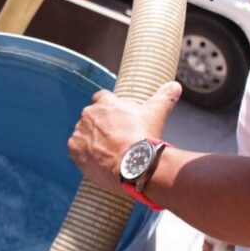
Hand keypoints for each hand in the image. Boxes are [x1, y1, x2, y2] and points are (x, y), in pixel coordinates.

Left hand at [67, 81, 181, 192]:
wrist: (134, 164)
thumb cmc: (144, 137)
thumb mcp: (156, 114)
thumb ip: (164, 97)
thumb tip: (175, 85)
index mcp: (105, 102)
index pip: (101, 98)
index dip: (109, 108)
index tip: (116, 119)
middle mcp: (89, 114)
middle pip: (92, 118)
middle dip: (101, 126)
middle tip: (116, 140)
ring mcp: (80, 132)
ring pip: (83, 134)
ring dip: (92, 140)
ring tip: (108, 153)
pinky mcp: (74, 150)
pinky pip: (76, 150)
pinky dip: (84, 154)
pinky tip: (98, 161)